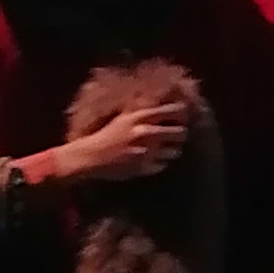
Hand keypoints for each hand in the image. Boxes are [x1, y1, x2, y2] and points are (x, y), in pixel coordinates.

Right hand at [44, 90, 190, 189]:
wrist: (91, 157)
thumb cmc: (107, 135)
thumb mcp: (124, 117)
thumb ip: (143, 111)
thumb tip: (161, 106)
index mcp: (141, 116)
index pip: (174, 110)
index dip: (182, 114)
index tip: (182, 117)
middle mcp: (147, 132)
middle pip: (181, 132)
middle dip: (181, 134)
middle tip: (177, 135)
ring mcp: (148, 151)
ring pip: (175, 151)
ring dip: (172, 150)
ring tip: (165, 149)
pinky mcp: (145, 167)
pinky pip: (164, 164)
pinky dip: (160, 162)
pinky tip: (152, 159)